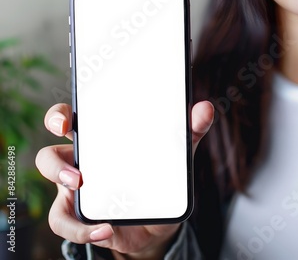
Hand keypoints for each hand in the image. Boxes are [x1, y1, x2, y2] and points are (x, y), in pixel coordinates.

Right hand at [36, 101, 213, 259]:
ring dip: (63, 192)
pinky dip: (83, 229)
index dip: (60, 116)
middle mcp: (82, 162)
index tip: (65, 122)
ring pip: (52, 191)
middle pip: (50, 155)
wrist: (158, 221)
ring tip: (83, 191)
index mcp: (100, 140)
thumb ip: (189, 132)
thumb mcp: (176, 157)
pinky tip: (106, 228)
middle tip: (74, 171)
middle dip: (54, 161)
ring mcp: (76, 191)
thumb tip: (207, 108)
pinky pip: (66, 222)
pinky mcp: (81, 216)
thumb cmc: (159, 180)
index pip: (71, 120)